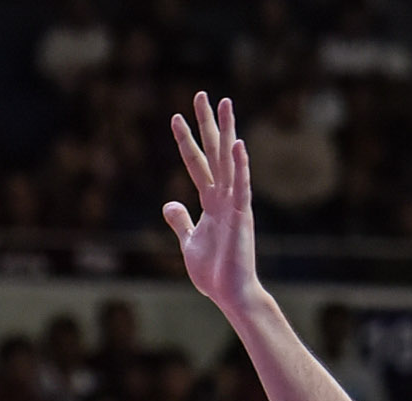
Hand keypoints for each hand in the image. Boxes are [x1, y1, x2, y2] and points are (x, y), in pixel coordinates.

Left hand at [164, 92, 262, 316]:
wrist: (231, 295)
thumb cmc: (214, 273)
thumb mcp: (189, 242)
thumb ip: (181, 221)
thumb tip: (169, 203)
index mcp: (211, 202)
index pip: (196, 163)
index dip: (186, 140)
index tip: (175, 117)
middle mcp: (224, 197)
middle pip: (214, 152)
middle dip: (208, 123)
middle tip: (202, 94)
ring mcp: (234, 204)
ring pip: (229, 160)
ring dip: (227, 131)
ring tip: (225, 103)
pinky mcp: (242, 215)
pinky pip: (241, 185)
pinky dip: (240, 165)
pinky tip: (237, 143)